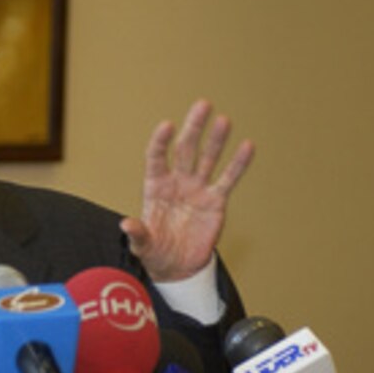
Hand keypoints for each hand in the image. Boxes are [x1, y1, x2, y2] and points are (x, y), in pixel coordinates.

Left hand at [120, 99, 253, 281]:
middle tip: (202, 106)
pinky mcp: (216, 201)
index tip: (167, 125)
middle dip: (193, 128)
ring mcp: (197, 189)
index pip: (156, 158)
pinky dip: (237, 164)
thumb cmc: (155, 252)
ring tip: (224, 120)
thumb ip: (138, 234)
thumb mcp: (143, 246)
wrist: (178, 266)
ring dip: (216, 140)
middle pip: (185, 150)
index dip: (160, 142)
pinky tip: (247, 146)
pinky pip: (228, 179)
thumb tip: (126, 225)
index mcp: (155, 187)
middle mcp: (177, 182)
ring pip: (208, 159)